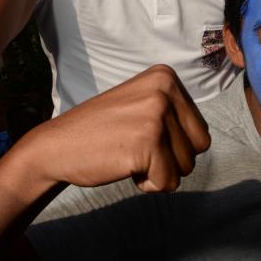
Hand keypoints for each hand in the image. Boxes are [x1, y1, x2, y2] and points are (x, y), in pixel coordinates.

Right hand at [19, 65, 210, 191]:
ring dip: (159, 171)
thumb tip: (204, 139)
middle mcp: (164, 90)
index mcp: (165, 76)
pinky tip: (123, 165)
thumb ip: (174, 113)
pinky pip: (169, 182)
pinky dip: (148, 184)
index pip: (200, 130)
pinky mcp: (147, 143)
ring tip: (127, 154)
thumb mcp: (142, 103)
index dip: (173, 145)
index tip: (139, 134)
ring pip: (187, 167)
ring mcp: (156, 115)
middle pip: (199, 147)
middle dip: (172, 159)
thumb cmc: (101, 132)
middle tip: (135, 148)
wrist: (56, 146)